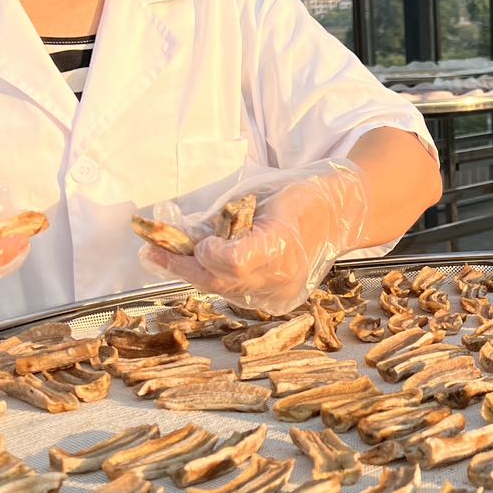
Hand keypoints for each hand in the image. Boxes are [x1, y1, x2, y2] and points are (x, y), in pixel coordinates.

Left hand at [142, 161, 368, 314]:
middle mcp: (281, 275)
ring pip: (224, 291)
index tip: (200, 241)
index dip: (208, 254)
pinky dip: (217, 279)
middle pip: (220, 281)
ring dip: (194, 274)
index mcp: (281, 243)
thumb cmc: (301, 193)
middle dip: (181, 266)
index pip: (232, 262)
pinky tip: (199, 266)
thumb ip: (222, 216)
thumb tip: (182, 232)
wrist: (342, 215)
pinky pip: (236, 293)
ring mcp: (281, 292)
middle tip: (150, 251)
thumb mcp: (259, 192)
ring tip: (164, 257)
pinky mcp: (279, 299)